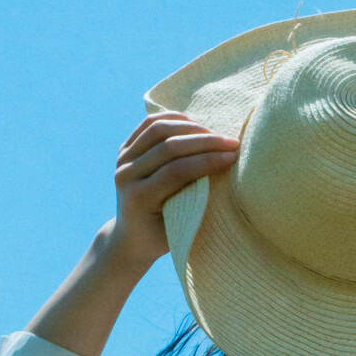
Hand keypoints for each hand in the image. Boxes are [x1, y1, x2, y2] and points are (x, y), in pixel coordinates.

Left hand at [112, 113, 238, 268]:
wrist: (131, 236)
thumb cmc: (162, 237)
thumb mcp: (180, 229)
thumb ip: (195, 204)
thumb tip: (227, 178)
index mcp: (139, 198)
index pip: (177, 171)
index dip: (207, 161)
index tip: (233, 157)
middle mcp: (126, 175)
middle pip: (168, 146)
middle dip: (205, 141)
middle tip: (232, 143)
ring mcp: (122, 159)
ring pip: (158, 130)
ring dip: (191, 127)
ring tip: (215, 133)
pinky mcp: (124, 149)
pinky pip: (149, 124)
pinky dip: (173, 119)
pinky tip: (195, 123)